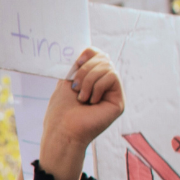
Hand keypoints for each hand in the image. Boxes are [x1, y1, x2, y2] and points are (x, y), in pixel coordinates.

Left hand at [38, 48, 123, 179]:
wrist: (62, 129)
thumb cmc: (60, 110)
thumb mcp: (66, 81)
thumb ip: (78, 66)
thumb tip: (86, 50)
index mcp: (91, 79)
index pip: (98, 54)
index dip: (89, 53)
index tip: (77, 62)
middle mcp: (104, 84)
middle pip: (103, 58)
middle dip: (85, 70)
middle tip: (75, 87)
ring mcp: (112, 92)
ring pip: (107, 67)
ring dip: (89, 80)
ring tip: (81, 97)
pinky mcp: (118, 101)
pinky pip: (112, 77)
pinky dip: (97, 86)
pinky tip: (91, 101)